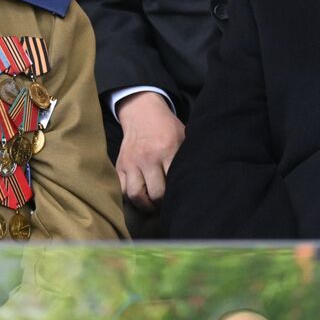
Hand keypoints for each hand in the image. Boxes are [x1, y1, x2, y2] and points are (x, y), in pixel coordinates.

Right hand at [116, 91, 184, 210]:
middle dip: (163, 204)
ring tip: (152, 206)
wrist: (142, 112)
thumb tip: (199, 180)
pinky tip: (140, 198)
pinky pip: (122, 190)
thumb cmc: (167, 128)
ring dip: (145, 205)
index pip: (173, 182)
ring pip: (135, 195)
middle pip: (156, 193)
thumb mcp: (183, 137)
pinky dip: (129, 198)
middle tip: (167, 206)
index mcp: (167, 150)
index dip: (178, 195)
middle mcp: (148, 157)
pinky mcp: (120, 165)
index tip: (182, 199)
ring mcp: (132, 162)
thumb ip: (188, 157)